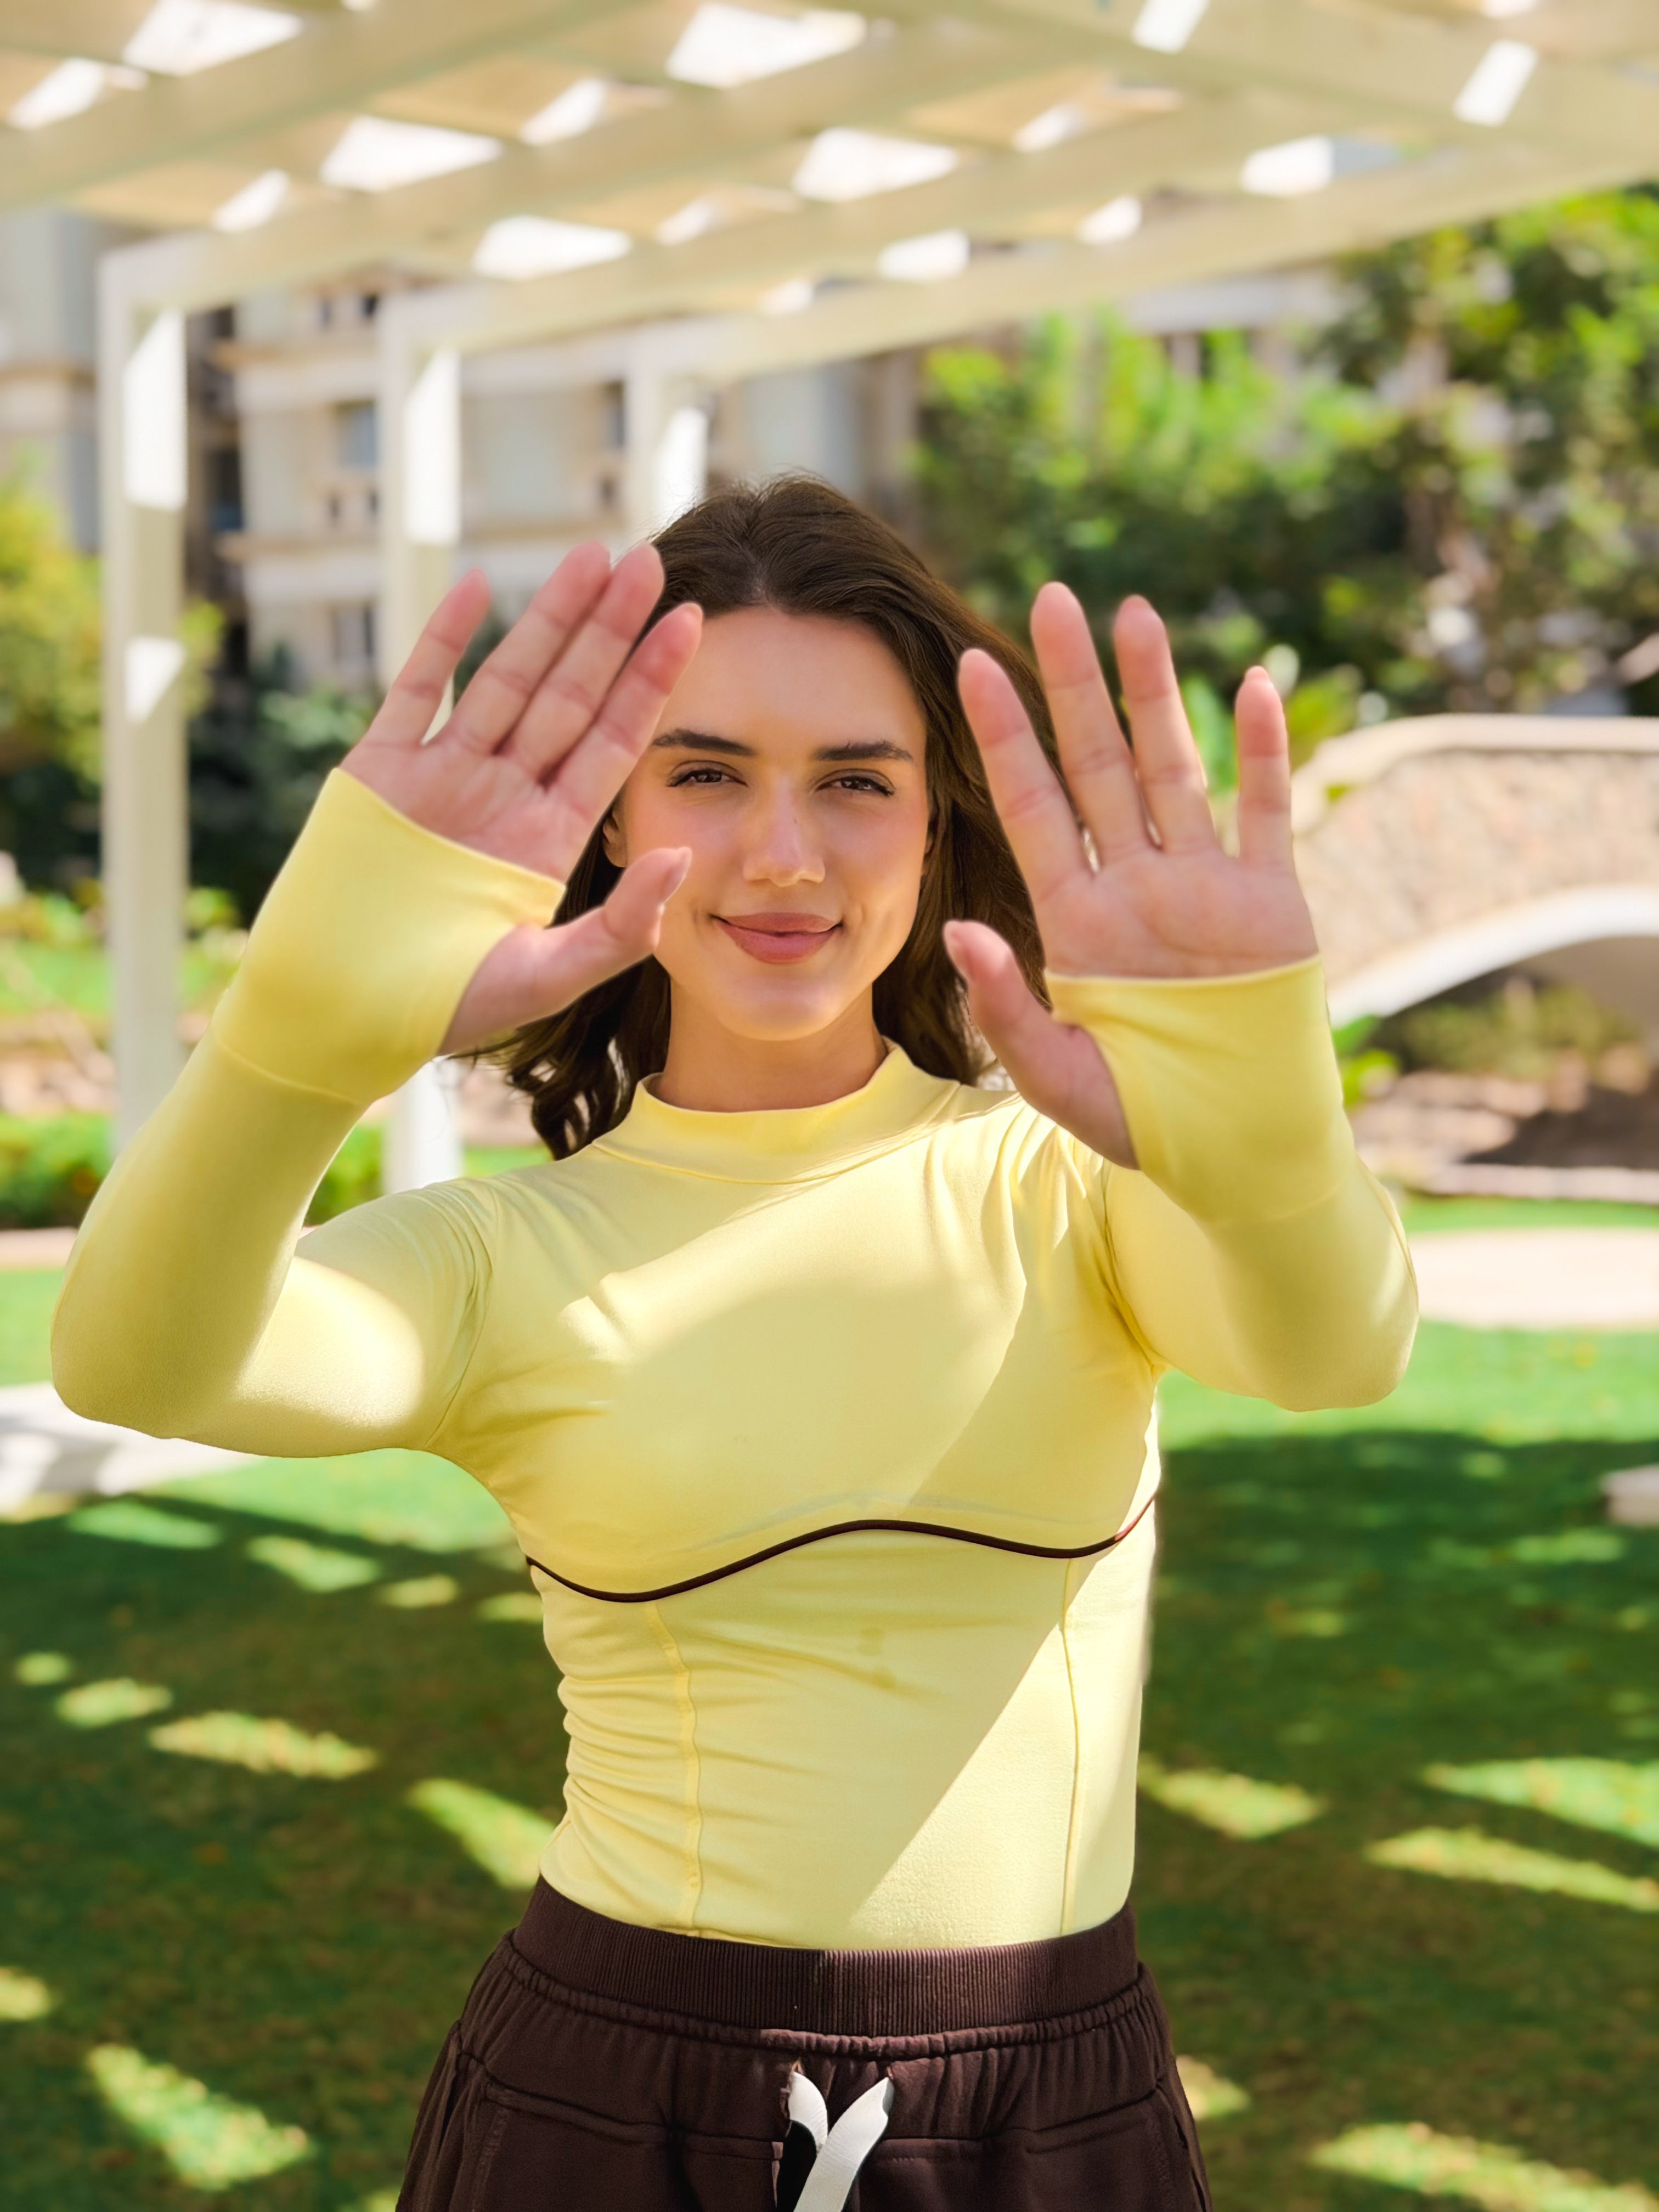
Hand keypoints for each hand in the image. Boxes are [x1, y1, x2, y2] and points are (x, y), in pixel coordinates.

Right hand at [341, 542, 701, 1056]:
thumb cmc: (444, 1009)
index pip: (615, 743)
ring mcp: (441, 778)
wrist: (340, 1017)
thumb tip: (681, 859)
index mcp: (548, 838)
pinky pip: (415, 692)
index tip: (692, 623)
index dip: (652, 682)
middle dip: (610, 629)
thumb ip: (621, 928)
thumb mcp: (548, 977)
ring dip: (547, 619)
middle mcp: (503, 797)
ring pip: (506, 679)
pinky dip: (442, 640)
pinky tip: (478, 586)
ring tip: (591, 556)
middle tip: (650, 560)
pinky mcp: (378, 773)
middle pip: (570, 695)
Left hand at [945, 585, 1317, 1166]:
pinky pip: (1265, 809)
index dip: (1003, 735)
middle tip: (1049, 597)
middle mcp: (1134, 885)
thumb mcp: (1055, 1076)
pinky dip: (1265, 749)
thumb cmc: (1141, 1120)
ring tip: (1133, 611)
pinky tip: (1253, 684)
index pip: (1030, 805)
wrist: (1235, 1148)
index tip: (970, 665)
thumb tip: (955, 934)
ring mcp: (1203, 885)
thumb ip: (1004, 1008)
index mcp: (1077, 920)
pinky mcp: (1270, 899)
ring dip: (1155, 691)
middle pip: (1095, 762)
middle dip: (1073, 681)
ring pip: (1173, 766)